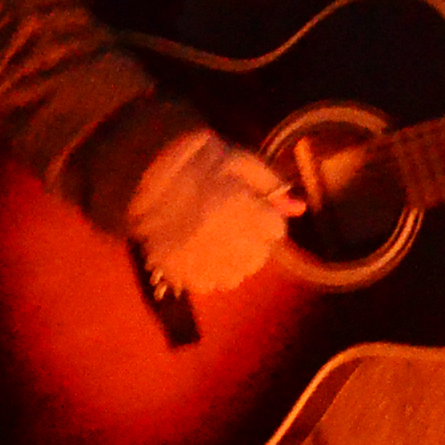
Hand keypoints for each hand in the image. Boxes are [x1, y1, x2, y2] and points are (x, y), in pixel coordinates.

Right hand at [124, 130, 299, 296]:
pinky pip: (206, 284)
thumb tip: (299, 208)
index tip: (254, 208)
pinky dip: (208, 272)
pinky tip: (200, 251)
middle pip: (258, 257)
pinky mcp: (175, 270)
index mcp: (238, 206)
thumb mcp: (241, 161)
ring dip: (234, 260)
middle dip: (254, 241)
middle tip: (236, 223)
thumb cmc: (199, 160)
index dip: (267, 218)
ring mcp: (195, 258)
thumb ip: (271, 186)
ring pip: (235, 276)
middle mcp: (219, 238)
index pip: (276, 230)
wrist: (145, 168)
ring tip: (218, 239)